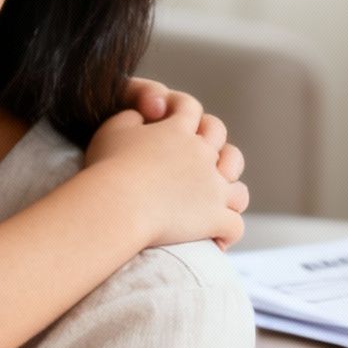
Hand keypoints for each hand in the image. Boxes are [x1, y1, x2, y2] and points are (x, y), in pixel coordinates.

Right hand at [83, 90, 249, 248]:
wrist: (118, 205)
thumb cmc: (109, 168)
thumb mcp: (112, 130)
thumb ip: (130, 117)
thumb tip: (140, 117)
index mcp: (177, 130)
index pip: (189, 108)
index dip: (183, 110)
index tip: (171, 118)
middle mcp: (202, 155)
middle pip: (222, 141)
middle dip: (214, 146)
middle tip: (199, 159)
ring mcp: (213, 189)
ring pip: (238, 188)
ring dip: (230, 192)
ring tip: (216, 202)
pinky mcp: (215, 219)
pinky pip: (234, 226)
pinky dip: (227, 233)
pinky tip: (214, 240)